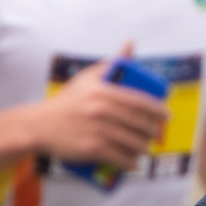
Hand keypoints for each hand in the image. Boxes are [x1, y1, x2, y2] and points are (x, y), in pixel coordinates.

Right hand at [31, 41, 164, 168]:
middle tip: (155, 134)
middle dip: (153, 131)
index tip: (166, 116)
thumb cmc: (67, 101)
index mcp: (103, 91)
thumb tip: (131, 43)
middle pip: (140, 123)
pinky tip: (133, 163)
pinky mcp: (92, 149)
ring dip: (144, 148)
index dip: (159, 111)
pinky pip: (120, 158)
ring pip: (133, 142)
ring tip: (145, 147)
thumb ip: (112, 63)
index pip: (141, 102)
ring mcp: (98, 130)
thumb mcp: (87, 77)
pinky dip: (130, 163)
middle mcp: (102, 110)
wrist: (39, 125)